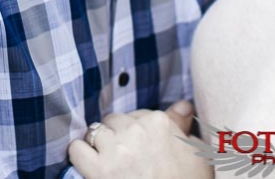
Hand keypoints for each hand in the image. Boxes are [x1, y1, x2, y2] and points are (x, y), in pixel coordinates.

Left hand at [68, 101, 211, 178]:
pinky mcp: (97, 168)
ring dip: (100, 146)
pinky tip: (90, 164)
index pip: (140, 114)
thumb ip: (184, 127)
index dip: (140, 132)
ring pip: (96, 132)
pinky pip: (77, 149)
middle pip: (115, 120)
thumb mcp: (196, 156)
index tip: (144, 149)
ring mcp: (115, 148)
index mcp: (160, 123)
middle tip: (129, 159)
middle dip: (119, 136)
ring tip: (112, 163)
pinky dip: (81, 155)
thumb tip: (183, 106)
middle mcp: (136, 130)